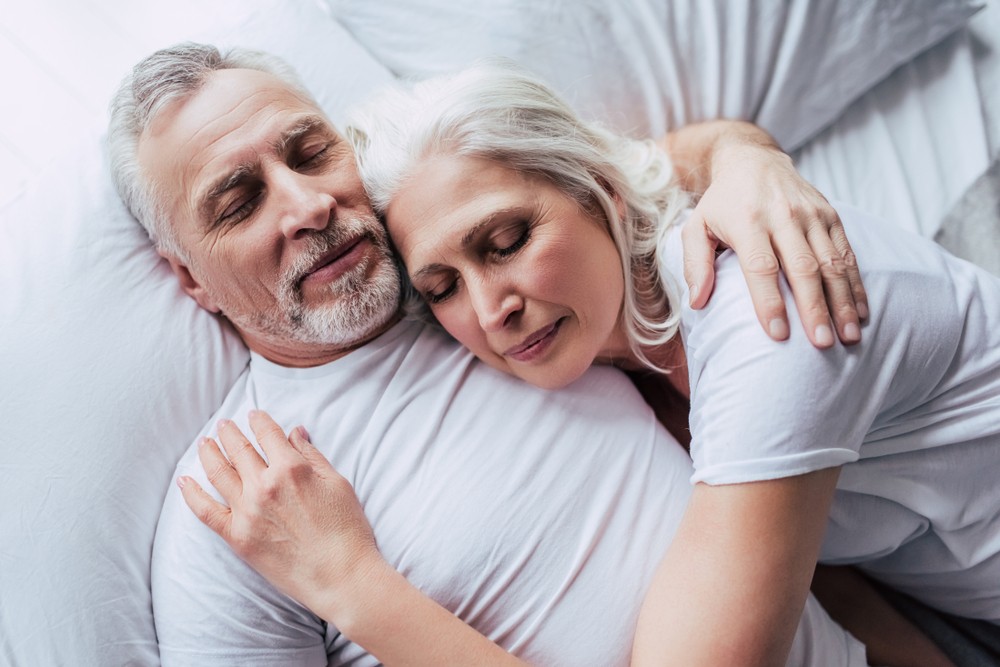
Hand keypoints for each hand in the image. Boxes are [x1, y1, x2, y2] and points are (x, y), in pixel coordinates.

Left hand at [178, 410, 383, 620]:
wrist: (340, 575)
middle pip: (238, 449)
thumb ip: (312, 455)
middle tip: (224, 424)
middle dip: (230, 432)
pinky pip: (205, 511)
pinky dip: (191, 493)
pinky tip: (184, 480)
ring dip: (209, 453)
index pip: (267, 434)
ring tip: (205, 442)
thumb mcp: (337, 483)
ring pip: (218, 473)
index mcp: (291, 468)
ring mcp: (247, 511)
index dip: (259, 420)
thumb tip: (294, 432)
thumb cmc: (347, 529)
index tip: (253, 414)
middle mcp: (264, 485)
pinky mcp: (237, 537)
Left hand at [682, 142, 867, 347]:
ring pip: (832, 263)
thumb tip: (697, 302)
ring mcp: (812, 215)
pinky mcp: (831, 215)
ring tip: (849, 336)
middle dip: (814, 308)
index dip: (770, 301)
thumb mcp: (696, 227)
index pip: (761, 267)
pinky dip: (856, 284)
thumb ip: (695, 264)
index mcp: (748, 221)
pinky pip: (847, 253)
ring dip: (842, 302)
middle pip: (802, 268)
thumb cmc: (722, 203)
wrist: (753, 160)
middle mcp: (783, 216)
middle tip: (821, 343)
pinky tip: (861, 312)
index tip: (778, 335)